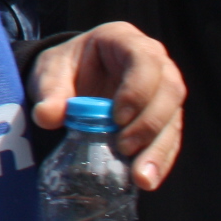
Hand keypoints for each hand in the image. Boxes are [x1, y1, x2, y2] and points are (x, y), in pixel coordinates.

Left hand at [29, 21, 185, 190]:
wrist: (72, 79)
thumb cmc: (65, 68)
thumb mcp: (50, 72)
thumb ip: (49, 91)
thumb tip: (47, 117)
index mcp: (126, 41)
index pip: (145, 60)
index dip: (137, 90)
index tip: (117, 118)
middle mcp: (156, 64)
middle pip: (169, 92)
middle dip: (150, 124)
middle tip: (125, 148)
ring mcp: (164, 91)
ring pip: (174, 119)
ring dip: (159, 150)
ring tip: (142, 178)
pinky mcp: (165, 117)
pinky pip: (169, 139)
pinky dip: (159, 160)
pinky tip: (147, 179)